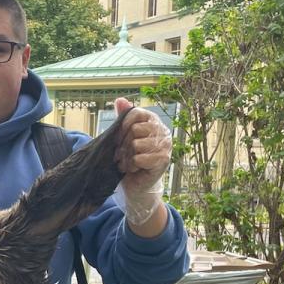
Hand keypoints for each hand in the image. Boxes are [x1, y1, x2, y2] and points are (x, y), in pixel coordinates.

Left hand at [113, 97, 170, 226]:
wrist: (135, 183)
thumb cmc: (128, 158)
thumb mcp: (123, 137)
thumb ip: (123, 118)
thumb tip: (120, 100)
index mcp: (152, 121)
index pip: (135, 113)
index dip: (123, 125)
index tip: (118, 138)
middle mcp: (161, 130)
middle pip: (134, 129)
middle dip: (123, 144)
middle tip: (123, 154)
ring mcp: (165, 144)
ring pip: (136, 144)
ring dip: (126, 156)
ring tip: (127, 162)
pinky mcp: (163, 159)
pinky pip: (139, 158)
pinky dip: (132, 165)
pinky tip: (133, 169)